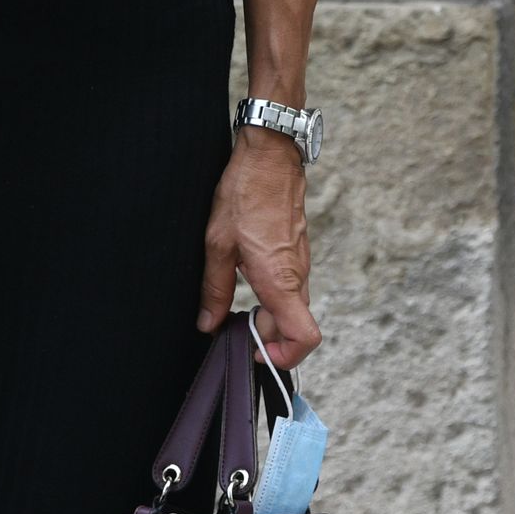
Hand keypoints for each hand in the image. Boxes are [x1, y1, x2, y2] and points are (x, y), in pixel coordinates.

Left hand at [199, 128, 318, 366]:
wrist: (270, 156)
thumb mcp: (217, 244)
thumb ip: (215, 289)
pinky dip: (272, 296)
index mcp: (280, 280)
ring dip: (268, 315)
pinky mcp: (298, 251)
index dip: (285, 357)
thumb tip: (209, 325)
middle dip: (266, 337)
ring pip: (291, 306)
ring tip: (234, 304)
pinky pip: (291, 286)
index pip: (305, 337)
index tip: (256, 354)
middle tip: (231, 328)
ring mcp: (301, 263)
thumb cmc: (245, 194)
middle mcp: (297, 276)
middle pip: (293, 327)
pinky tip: (245, 279)